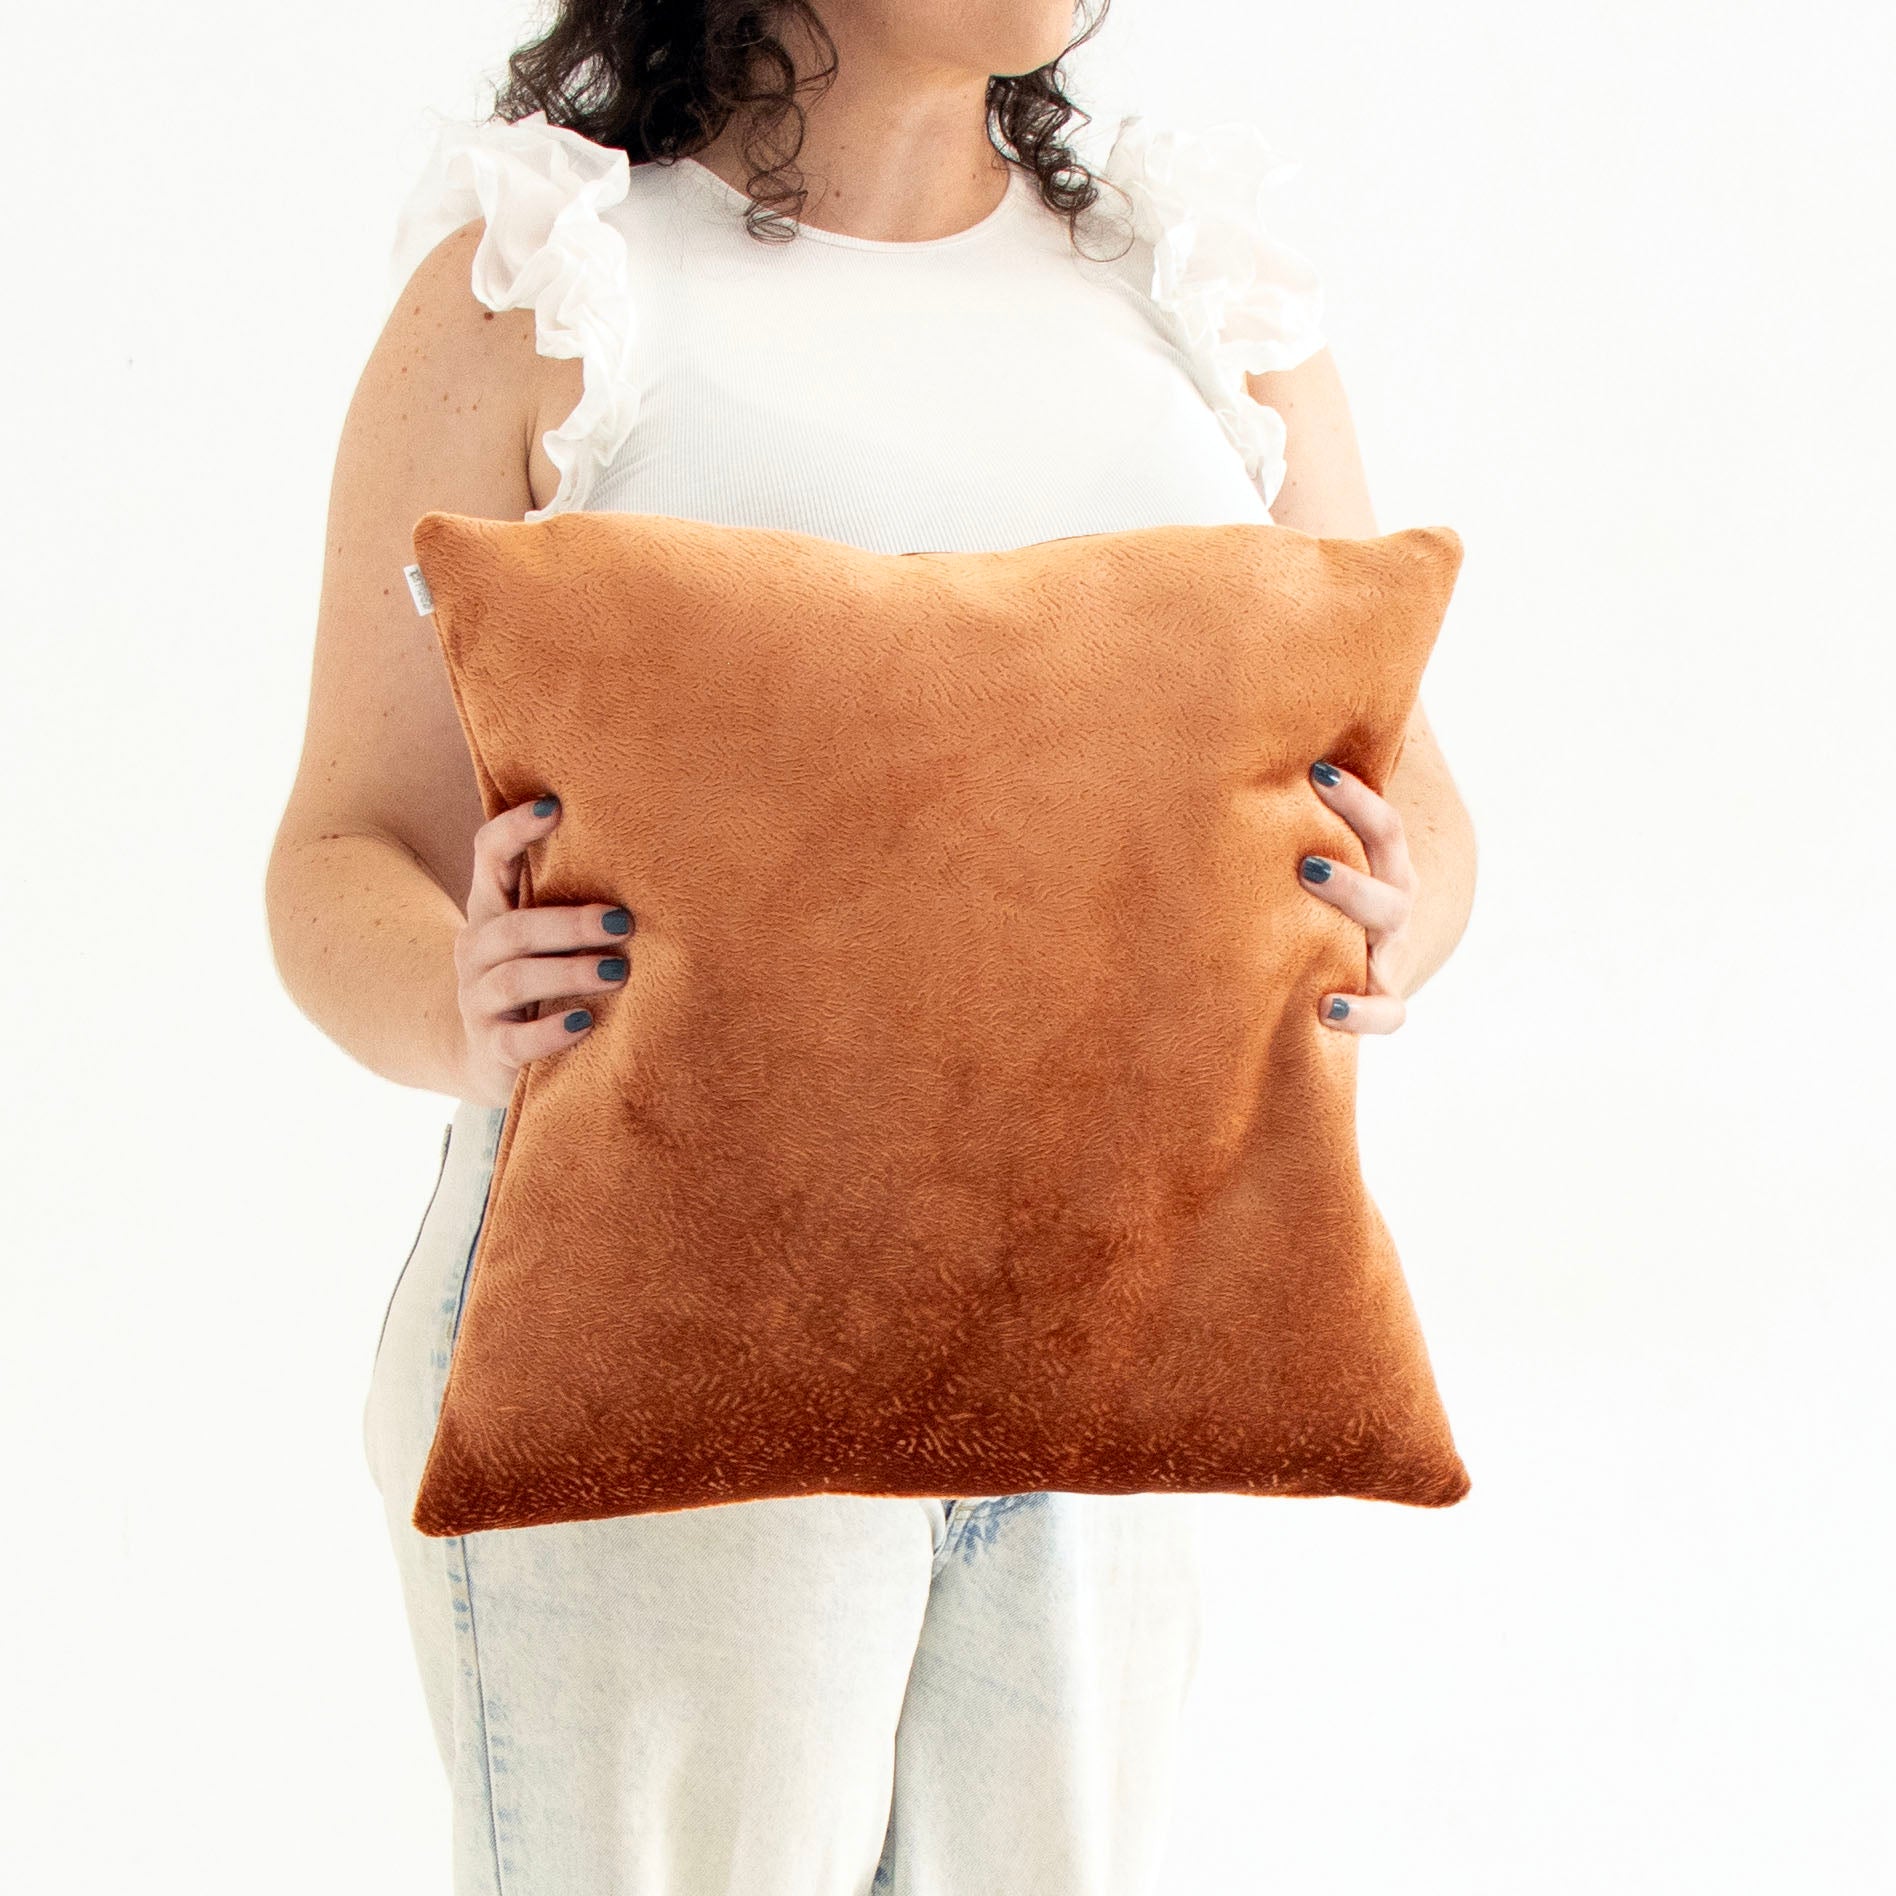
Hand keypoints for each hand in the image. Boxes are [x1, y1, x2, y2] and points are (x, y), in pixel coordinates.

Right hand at [450, 794, 633, 1106]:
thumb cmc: (539, 976)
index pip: (489, 856)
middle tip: (622, 921)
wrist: (489, 1053)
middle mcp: (477, 949)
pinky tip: (584, 1023)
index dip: (514, 830)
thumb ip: (573, 895)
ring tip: (617, 971)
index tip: (555, 807)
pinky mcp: (491, 1048)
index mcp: (491, 909)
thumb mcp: (547, 934)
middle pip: (512, 928)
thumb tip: (651, 853)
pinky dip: (549, 1032)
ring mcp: (478, 1000)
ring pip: (514, 978)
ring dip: (568, 972)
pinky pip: (514, 1040)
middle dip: (569, 923)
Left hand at [1297, 759, 1418, 1035]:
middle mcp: (1393, 906)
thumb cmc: (1329, 882)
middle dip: (1351, 875)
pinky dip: (1362, 1013)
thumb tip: (1264, 714)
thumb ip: (1305, 804)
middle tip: (1305, 863)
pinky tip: (1325, 1010)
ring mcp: (1389, 953)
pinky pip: (1386, 1013)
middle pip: (1389, 886)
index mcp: (1385, 863)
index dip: (1358, 800)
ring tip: (1312, 937)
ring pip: (1387, 941)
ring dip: (1354, 929)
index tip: (1316, 774)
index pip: (1383, 829)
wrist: (1361, 956)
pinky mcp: (1380, 996)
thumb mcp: (1325, 844)